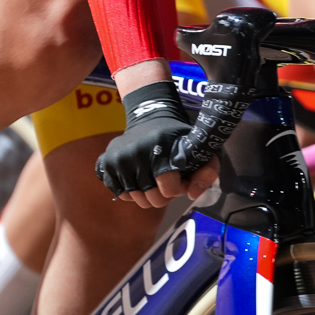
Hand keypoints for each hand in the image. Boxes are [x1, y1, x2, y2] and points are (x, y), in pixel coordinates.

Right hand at [94, 81, 220, 207]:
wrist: (148, 115)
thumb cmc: (176, 136)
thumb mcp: (198, 145)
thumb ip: (208, 169)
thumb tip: (192, 194)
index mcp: (159, 148)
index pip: (169, 189)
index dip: (178, 188)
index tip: (180, 178)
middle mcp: (135, 153)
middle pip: (152, 199)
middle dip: (164, 194)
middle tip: (166, 178)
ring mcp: (118, 159)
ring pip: (136, 199)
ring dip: (148, 193)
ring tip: (153, 175)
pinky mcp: (105, 163)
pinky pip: (121, 194)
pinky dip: (131, 189)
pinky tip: (138, 174)